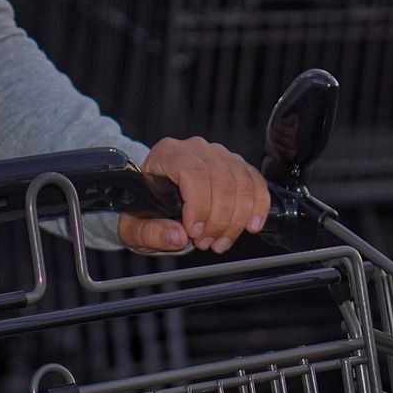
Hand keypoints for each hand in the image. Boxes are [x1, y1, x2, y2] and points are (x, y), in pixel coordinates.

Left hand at [119, 136, 270, 254]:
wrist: (153, 198)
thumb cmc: (143, 208)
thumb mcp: (134, 225)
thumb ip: (150, 232)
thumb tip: (177, 236)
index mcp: (166, 154)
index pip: (192, 172)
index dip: (199, 205)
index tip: (194, 231)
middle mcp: (195, 149)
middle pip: (221, 179)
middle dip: (218, 219)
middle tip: (205, 243)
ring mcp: (219, 155)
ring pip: (241, 183)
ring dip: (236, 219)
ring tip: (219, 241)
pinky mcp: (237, 166)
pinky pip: (256, 183)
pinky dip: (258, 206)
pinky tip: (250, 226)